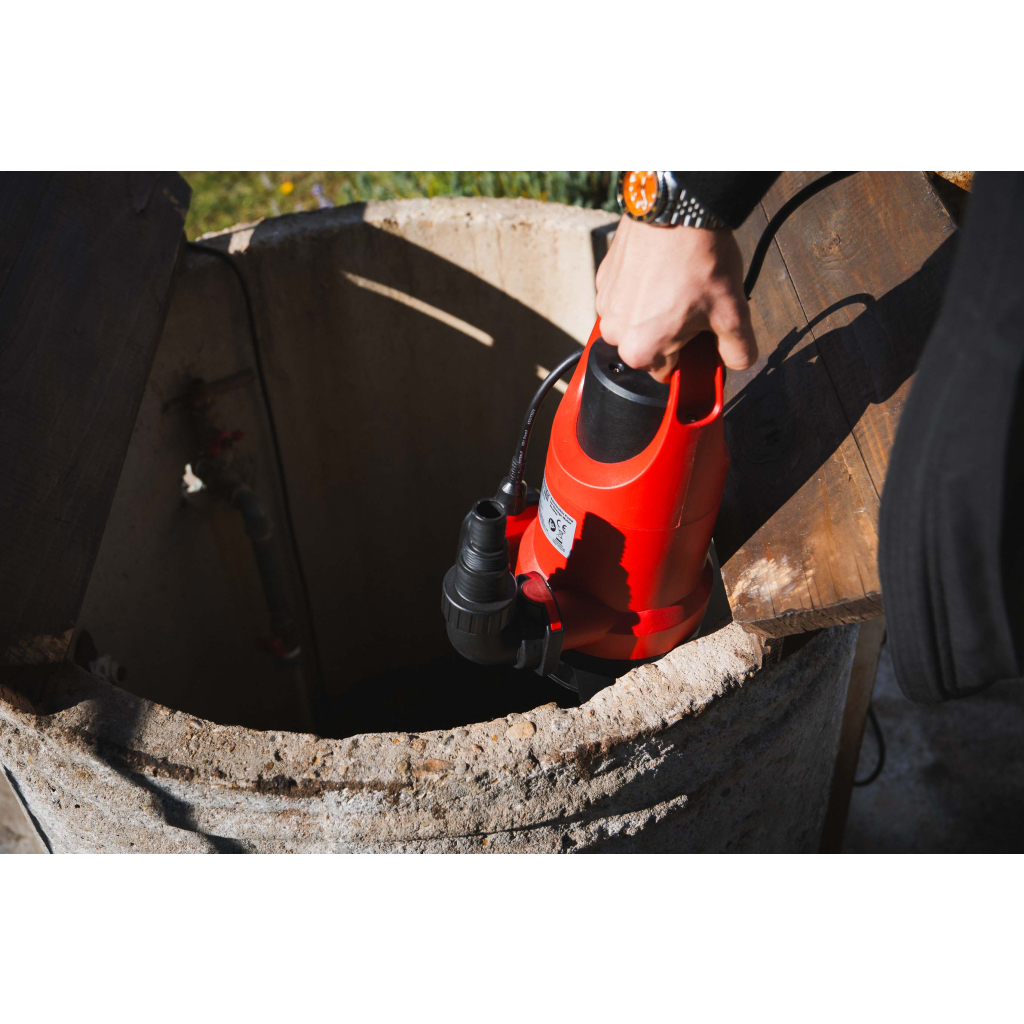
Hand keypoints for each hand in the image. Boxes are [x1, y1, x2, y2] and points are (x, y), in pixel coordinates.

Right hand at [595, 216, 757, 380]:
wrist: (679, 210)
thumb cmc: (700, 262)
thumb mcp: (733, 314)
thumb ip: (739, 352)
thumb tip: (738, 363)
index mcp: (641, 351)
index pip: (668, 373)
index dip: (690, 355)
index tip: (701, 334)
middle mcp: (616, 332)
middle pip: (649, 347)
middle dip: (671, 333)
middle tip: (695, 306)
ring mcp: (606, 303)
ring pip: (635, 322)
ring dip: (654, 312)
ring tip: (679, 285)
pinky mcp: (604, 277)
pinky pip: (624, 296)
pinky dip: (641, 289)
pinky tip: (663, 271)